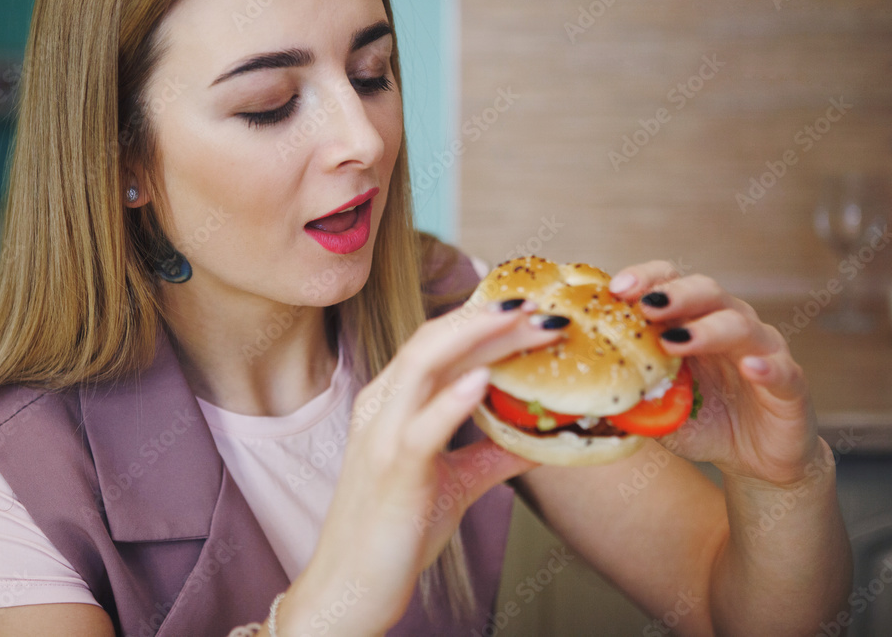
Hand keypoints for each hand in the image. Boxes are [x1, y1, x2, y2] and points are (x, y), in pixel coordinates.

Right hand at [280, 301, 562, 634]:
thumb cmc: (394, 532)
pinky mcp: (391, 470)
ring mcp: (382, 435)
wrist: (350, 586)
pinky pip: (421, 426)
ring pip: (423, 366)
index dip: (484, 322)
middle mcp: (381, 407)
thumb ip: (492, 455)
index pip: (440, 345)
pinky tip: (483, 378)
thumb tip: (541, 439)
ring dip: (476, 338)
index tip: (531, 310)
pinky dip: (451, 399)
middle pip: (435, 342)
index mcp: (391, 403)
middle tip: (543, 308)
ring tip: (522, 320)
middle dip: (490, 319)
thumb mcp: (453, 484)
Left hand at [608, 261, 822, 487]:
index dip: (646, 279)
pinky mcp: (789, 384)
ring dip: (706, 329)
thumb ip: (631, 397)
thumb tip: (586, 395)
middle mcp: (728, 325)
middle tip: (647, 306)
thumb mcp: (659, 410)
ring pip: (739, 324)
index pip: (670, 282)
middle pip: (706, 291)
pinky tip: (750, 369)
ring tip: (677, 340)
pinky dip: (765, 367)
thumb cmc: (704, 421)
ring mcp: (762, 351)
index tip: (617, 288)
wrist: (756, 458)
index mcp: (692, 321)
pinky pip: (780, 369)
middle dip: (674, 294)